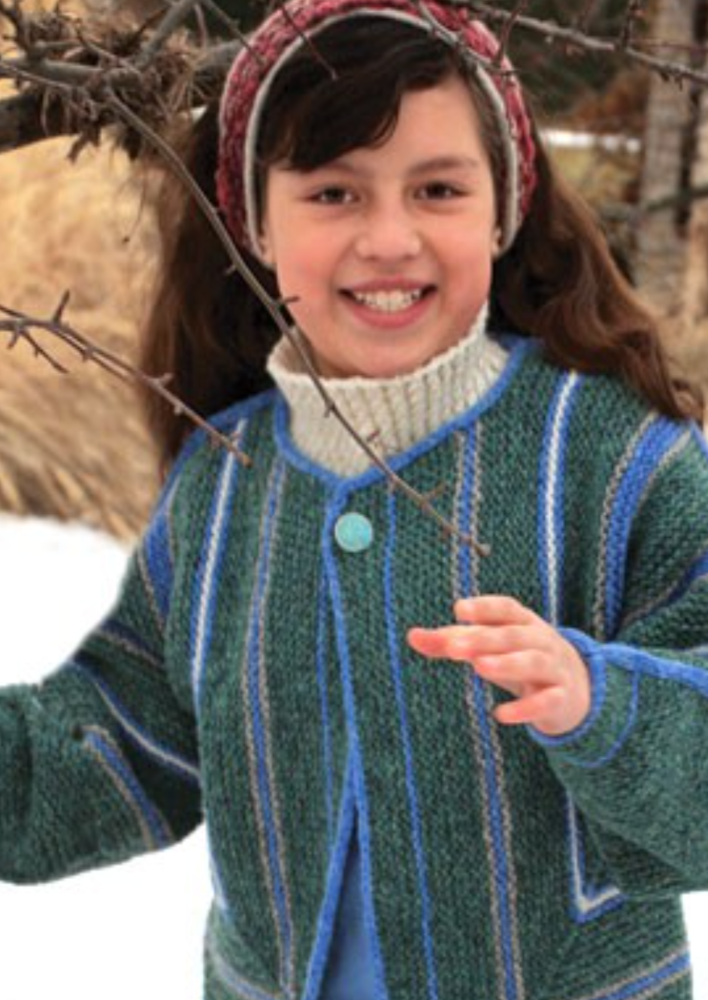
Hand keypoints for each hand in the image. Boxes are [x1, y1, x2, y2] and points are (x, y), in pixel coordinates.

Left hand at [407, 595, 590, 736]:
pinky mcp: (561, 698)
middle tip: (454, 647)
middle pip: (513, 636)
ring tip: (479, 668)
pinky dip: (526, 708)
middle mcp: (541, 641)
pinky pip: (546, 701)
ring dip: (507, 664)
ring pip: (533, 662)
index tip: (459, 609)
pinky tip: (501, 715)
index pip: (506, 608)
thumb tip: (411, 636)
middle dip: (484, 639)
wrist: (577, 689)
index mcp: (523, 623)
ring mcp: (554, 669)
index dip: (484, 607)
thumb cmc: (521, 659)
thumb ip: (452, 641)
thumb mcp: (490, 647)